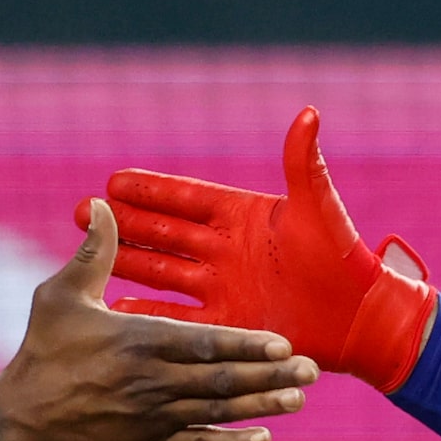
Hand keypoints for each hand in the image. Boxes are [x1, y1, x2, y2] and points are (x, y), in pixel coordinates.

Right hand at [0, 202, 318, 440]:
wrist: (20, 423)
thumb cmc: (41, 352)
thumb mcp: (61, 296)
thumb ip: (93, 253)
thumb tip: (101, 204)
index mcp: (137, 342)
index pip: (205, 342)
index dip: (247, 343)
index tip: (282, 343)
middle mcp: (152, 383)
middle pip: (223, 379)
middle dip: (271, 375)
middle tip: (311, 371)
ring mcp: (153, 420)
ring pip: (219, 412)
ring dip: (263, 406)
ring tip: (298, 399)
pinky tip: (264, 437)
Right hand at [91, 107, 436, 391]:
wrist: (361, 318)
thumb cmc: (344, 260)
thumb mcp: (320, 210)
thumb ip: (304, 164)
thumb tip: (309, 113)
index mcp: (243, 218)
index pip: (186, 200)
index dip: (152, 191)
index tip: (112, 180)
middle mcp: (225, 252)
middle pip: (165, 236)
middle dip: (124, 226)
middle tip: (80, 214)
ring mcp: (222, 290)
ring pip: (164, 274)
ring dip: (129, 265)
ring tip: (89, 257)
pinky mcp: (225, 327)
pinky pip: (179, 321)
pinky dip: (150, 316)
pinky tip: (116, 310)